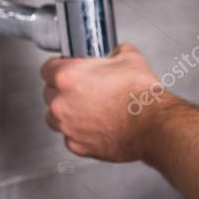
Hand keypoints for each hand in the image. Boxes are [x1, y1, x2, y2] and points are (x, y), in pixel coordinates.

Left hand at [41, 43, 172, 161]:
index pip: (47, 68)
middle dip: (63, 90)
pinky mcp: (77, 145)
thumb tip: (116, 53)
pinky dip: (79, 131)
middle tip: (85, 88)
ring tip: (89, 108)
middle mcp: (61, 102)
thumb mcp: (131, 57)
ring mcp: (67, 126)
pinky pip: (70, 136)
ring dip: (67, 112)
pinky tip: (96, 125)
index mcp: (68, 76)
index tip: (68, 69)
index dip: (59, 66)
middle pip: (49, 93)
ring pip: (54, 117)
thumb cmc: (140, 95)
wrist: (151, 125)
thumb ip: (116, 52)